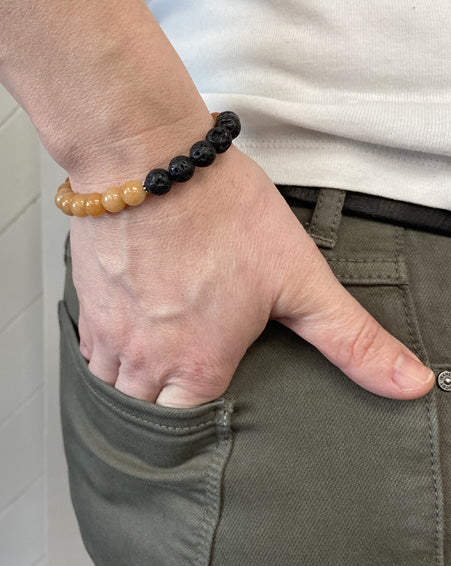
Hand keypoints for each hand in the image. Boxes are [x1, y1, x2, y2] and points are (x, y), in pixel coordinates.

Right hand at [70, 145, 433, 407]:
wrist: (151, 159)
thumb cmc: (220, 212)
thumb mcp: (300, 278)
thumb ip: (354, 340)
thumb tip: (410, 384)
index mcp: (198, 365)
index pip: (193, 429)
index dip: (206, 421)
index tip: (215, 408)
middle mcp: (147, 359)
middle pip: (149, 416)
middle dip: (167, 411)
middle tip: (183, 394)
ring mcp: (110, 332)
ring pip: (113, 390)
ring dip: (135, 390)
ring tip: (157, 374)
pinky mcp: (88, 303)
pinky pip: (90, 353)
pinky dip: (108, 358)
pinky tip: (130, 340)